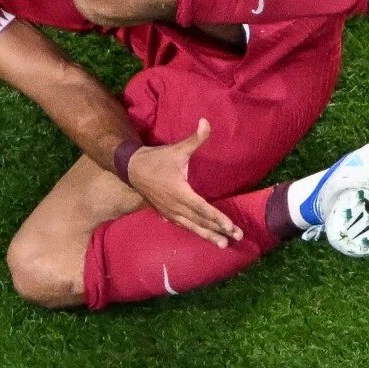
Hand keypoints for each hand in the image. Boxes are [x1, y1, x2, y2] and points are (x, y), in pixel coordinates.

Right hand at [123, 119, 241, 246]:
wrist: (132, 168)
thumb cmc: (157, 159)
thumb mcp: (176, 149)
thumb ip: (195, 139)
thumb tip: (206, 122)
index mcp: (180, 193)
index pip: (202, 208)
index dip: (217, 218)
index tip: (230, 227)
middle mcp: (175, 207)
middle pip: (200, 222)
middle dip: (218, 231)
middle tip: (236, 238)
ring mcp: (170, 212)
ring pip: (192, 227)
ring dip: (208, 235)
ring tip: (223, 245)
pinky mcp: (166, 213)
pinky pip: (183, 225)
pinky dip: (195, 231)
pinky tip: (204, 237)